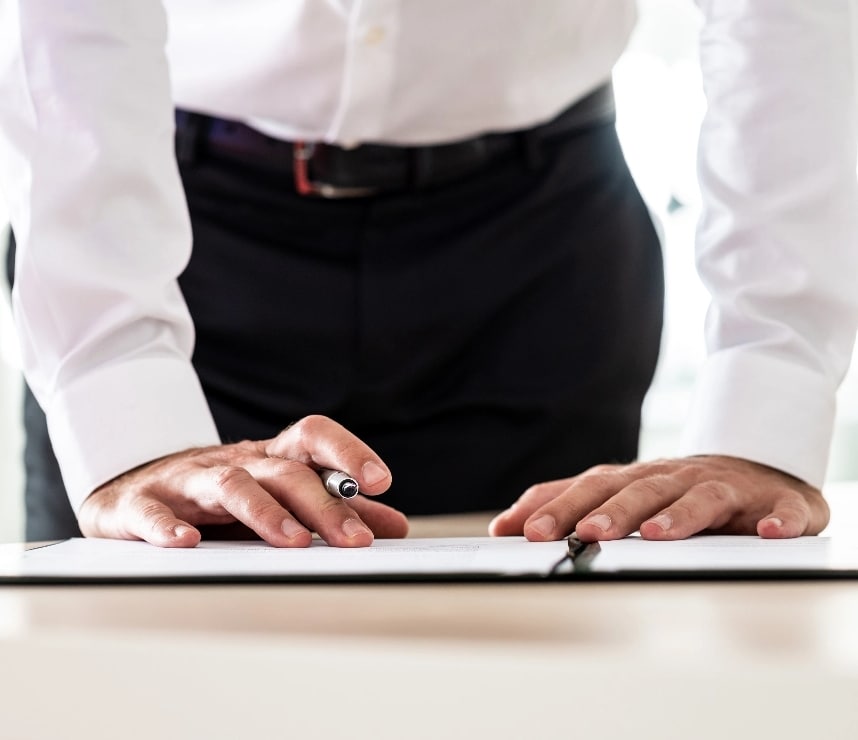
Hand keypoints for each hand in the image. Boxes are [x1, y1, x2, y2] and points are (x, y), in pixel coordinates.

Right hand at [78, 415, 407, 547]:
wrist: (134, 487)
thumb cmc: (220, 497)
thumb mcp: (278, 497)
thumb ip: (336, 508)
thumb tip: (395, 525)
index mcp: (270, 458)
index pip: (313, 437)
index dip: (348, 452)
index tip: (381, 481)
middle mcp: (235, 463)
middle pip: (284, 472)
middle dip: (323, 504)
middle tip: (355, 540)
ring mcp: (189, 480)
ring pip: (231, 486)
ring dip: (265, 513)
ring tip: (295, 543)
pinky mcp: (143, 503)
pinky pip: (154, 511)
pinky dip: (169, 526)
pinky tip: (188, 543)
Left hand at [489, 455, 829, 540]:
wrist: (754, 466)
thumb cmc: (676, 488)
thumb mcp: (619, 493)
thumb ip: (565, 505)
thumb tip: (503, 524)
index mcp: (634, 479)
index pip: (589, 488)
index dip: (558, 507)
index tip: (524, 532)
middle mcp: (673, 478)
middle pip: (637, 490)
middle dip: (609, 511)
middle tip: (585, 533)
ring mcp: (724, 486)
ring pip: (698, 497)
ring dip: (678, 515)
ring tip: (656, 535)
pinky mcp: (772, 500)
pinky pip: (778, 510)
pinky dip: (777, 520)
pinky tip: (770, 532)